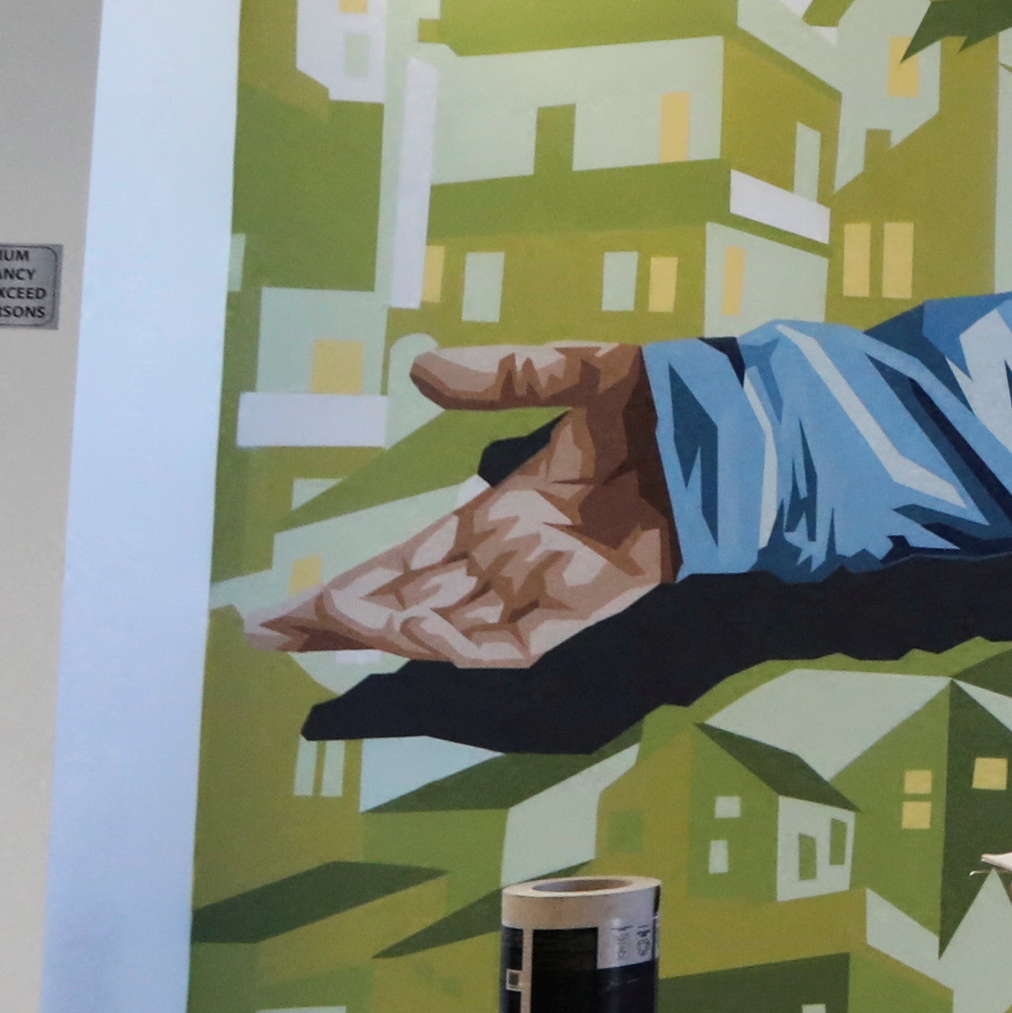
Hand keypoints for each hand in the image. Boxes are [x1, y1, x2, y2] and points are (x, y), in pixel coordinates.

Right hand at [250, 343, 675, 663]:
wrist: (742, 430)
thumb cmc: (668, 404)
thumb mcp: (575, 375)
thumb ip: (504, 378)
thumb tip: (423, 368)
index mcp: (503, 513)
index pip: (408, 560)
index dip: (350, 584)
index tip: (286, 607)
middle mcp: (515, 558)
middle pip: (413, 601)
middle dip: (347, 620)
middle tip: (268, 633)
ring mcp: (549, 583)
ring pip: (453, 627)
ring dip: (396, 630)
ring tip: (334, 625)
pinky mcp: (591, 602)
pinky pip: (520, 639)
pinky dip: (473, 644)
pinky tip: (425, 638)